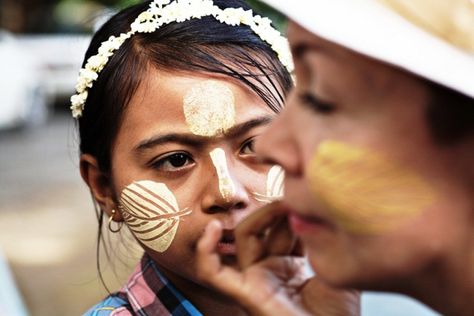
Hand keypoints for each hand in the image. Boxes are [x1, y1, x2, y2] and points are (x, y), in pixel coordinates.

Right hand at [196, 202, 359, 315]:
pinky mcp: (245, 293)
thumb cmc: (340, 314)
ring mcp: (256, 279)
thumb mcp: (337, 267)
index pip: (281, 226)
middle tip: (296, 198)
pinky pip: (213, 273)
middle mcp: (270, 268)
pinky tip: (212, 228)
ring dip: (258, 215)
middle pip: (262, 226)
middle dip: (278, 209)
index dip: (291, 209)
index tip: (306, 196)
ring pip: (242, 236)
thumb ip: (326, 241)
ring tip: (281, 206)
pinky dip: (205, 251)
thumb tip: (317, 211)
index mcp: (291, 264)